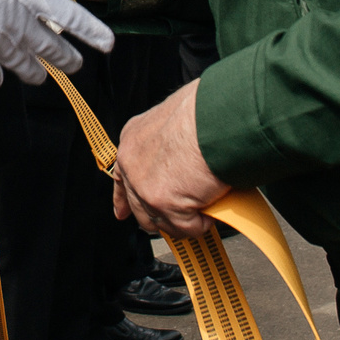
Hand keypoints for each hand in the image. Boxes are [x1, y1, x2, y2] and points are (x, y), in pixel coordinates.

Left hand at [110, 81, 228, 238]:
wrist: (218, 119)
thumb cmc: (207, 111)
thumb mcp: (176, 117)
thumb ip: (171, 141)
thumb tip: (186, 153)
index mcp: (133, 141)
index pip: (121, 178)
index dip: (124, 199)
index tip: (122, 213)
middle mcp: (133, 165)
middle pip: (140, 208)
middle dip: (161, 215)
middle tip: (184, 212)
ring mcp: (146, 188)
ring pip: (163, 222)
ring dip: (185, 219)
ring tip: (204, 206)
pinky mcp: (165, 206)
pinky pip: (187, 228)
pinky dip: (203, 223)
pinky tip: (213, 208)